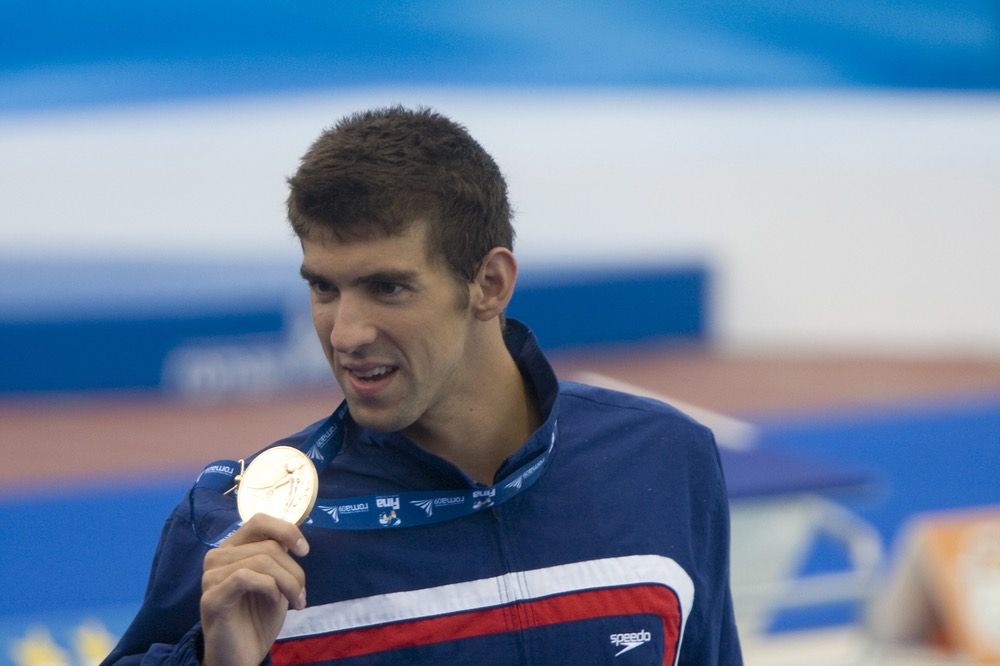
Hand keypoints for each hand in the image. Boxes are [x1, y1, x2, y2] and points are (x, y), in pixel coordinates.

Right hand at [200, 514, 309, 665]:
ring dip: (288, 582)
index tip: (304, 550)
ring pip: (262, 560)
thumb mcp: (276, 580)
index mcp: (233, 548)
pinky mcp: (212, 597)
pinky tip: (274, 601)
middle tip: (302, 594)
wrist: (241, 655)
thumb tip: (292, 536)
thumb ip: (278, 555)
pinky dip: (269, 587)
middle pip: (268, 545)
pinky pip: (247, 577)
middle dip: (294, 570)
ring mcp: (211, 576)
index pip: (260, 521)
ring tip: (295, 602)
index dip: (286, 530)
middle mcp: (217, 556)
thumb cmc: (258, 617)